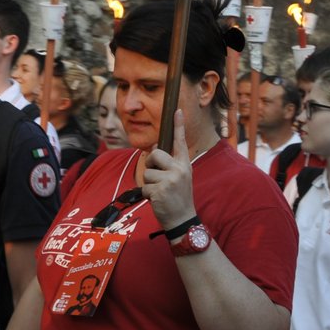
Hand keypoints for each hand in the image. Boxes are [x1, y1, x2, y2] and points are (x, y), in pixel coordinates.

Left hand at [141, 110, 195, 230]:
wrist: (182, 219)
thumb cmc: (178, 197)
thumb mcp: (179, 177)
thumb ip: (169, 165)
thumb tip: (153, 151)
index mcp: (184, 164)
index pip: (180, 142)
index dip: (178, 125)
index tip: (177, 110)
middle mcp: (179, 169)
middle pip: (154, 154)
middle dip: (150, 164)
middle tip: (157, 177)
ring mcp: (170, 180)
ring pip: (147, 172)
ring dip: (149, 183)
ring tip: (160, 192)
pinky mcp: (160, 190)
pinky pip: (144, 186)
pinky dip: (147, 194)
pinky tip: (157, 199)